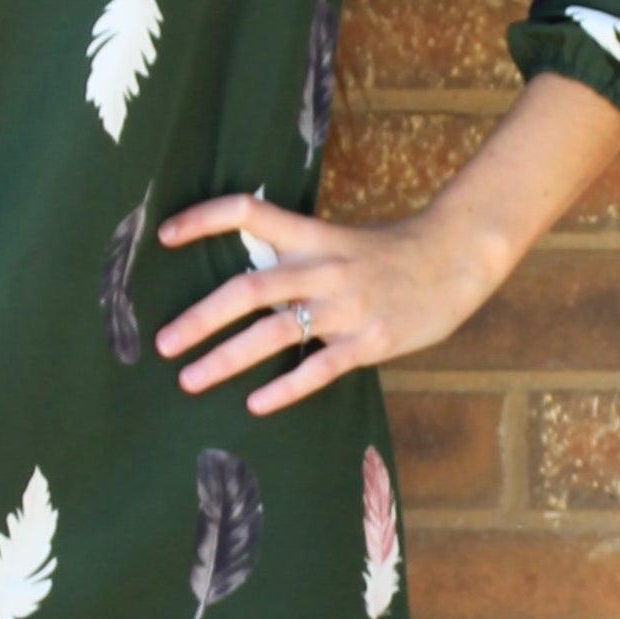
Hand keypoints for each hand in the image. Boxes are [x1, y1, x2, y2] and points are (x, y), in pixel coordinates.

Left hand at [154, 193, 507, 413]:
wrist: (457, 258)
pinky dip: (285, 389)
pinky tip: (255, 406)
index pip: (249, 212)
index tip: (164, 235)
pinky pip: (319, 368)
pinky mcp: (370, 340)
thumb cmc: (392, 254)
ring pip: (274, 333)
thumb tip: (244, 282)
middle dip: (199, 318)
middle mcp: (323, 268)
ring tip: (188, 380)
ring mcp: (346, 306)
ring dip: (226, 359)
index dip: (204, 219)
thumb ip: (297, 257)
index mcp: (312, 236)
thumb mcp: (340, 242)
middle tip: (162, 343)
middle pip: (249, 288)